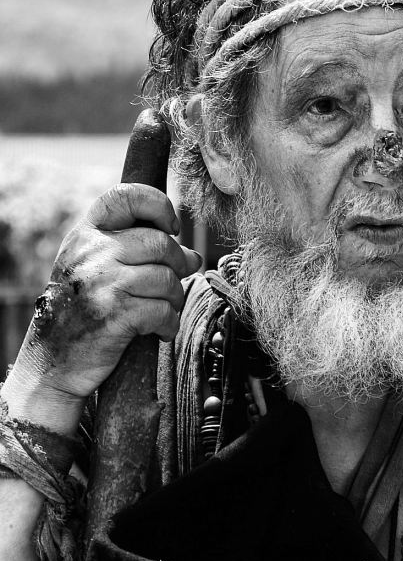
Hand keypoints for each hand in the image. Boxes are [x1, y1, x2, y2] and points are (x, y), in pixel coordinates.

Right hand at [4, 184, 200, 431]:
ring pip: (167, 277)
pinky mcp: (114, 314)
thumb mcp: (96, 270)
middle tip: (178, 281)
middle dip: (179, 264)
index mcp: (85, 235)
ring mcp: (101, 282)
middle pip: (160, 243)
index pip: (126, 197)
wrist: (51, 364)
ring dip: (175, 298)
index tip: (171, 227)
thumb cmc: (82, 313)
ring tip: (164, 309)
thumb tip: (193, 255)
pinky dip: (169, 324)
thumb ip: (137, 253)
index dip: (158, 206)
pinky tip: (159, 331)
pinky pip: (163, 310)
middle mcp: (91, 252)